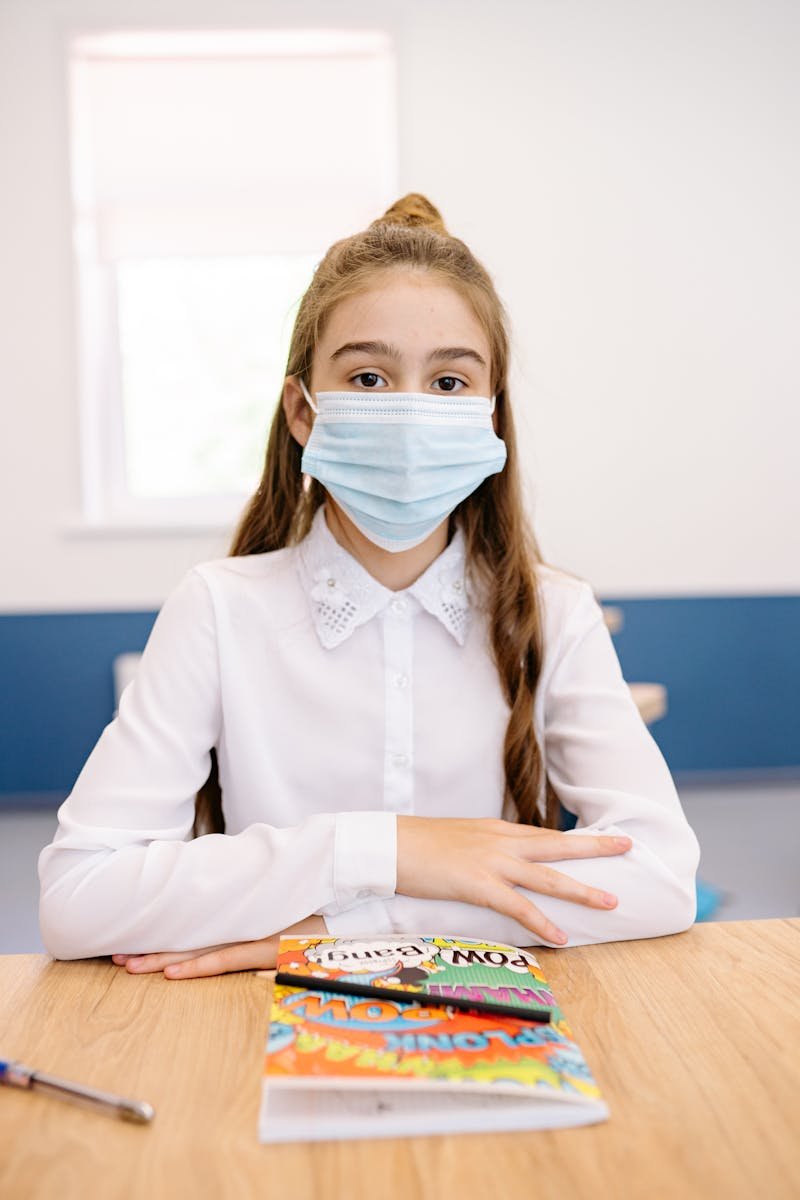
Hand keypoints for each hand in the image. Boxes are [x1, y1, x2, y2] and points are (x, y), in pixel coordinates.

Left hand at [112, 916, 325, 979]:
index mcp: (243, 913)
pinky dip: (198, 967)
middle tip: (116, 955)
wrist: (352, 899)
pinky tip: (172, 974)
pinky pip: (226, 960)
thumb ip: (256, 910)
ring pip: (199, 949)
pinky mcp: (267, 948)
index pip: (194, 926)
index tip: (133, 938)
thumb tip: (231, 913)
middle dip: (151, 948)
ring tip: (129, 966)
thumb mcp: (282, 907)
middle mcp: (242, 922)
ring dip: (162, 959)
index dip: (163, 934)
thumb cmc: (322, 906)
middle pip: (188, 937)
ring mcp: (253, 934)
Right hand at [396, 816, 632, 944]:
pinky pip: (518, 907)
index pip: (543, 834)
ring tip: (611, 902)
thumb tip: (494, 863)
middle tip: (628, 846)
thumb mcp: (457, 839)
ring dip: (581, 890)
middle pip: (557, 844)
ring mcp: (491, 862)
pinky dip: (542, 922)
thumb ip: (481, 849)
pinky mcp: (477, 884)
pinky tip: (561, 935)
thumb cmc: (416, 845)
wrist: (388, 844)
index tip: (602, 839)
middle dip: (595, 847)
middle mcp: (500, 841)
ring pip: (547, 876)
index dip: (574, 839)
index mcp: (496, 830)